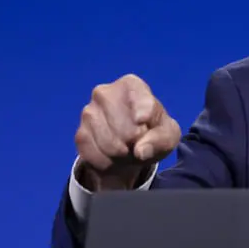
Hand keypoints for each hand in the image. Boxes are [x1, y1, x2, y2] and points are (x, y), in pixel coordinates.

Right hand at [73, 74, 180, 189]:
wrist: (130, 149)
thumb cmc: (153, 133)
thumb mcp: (168, 135)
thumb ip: (160, 139)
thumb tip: (141, 150)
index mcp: (131, 85)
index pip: (138, 97)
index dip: (142, 112)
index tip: (143, 123)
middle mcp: (105, 93)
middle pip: (124, 127)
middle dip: (135, 143)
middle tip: (139, 143)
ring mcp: (88, 113)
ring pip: (108, 143)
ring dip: (122, 155)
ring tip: (128, 149)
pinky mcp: (80, 134)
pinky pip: (95, 155)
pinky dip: (108, 162)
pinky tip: (114, 157)